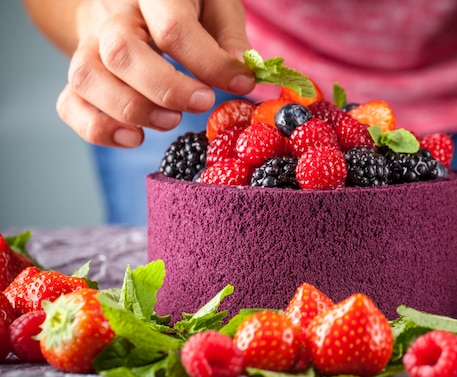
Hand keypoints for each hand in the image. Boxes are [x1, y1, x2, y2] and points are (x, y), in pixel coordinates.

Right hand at [57, 0, 254, 147]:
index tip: (240, 84)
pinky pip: (70, 103)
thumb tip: (241, 75)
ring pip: (88, 77)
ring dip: (131, 110)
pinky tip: (134, 137)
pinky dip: (98, 129)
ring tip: (170, 122)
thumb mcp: (216, 5)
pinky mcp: (79, 73)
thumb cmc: (184, 5)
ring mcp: (88, 43)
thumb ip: (230, 38)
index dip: (209, 63)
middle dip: (166, 89)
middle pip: (121, 52)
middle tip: (202, 103)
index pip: (172, 27)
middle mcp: (112, 14)